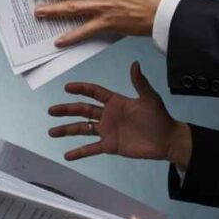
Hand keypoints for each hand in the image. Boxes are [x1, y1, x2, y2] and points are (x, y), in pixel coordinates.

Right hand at [48, 62, 192, 166]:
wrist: (167, 140)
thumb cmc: (160, 118)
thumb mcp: (150, 99)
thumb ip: (140, 82)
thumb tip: (134, 63)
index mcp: (115, 102)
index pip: (94, 93)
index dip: (81, 89)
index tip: (67, 87)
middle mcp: (107, 115)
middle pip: (82, 110)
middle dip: (66, 110)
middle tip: (51, 110)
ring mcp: (107, 131)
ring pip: (82, 129)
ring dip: (67, 130)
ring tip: (51, 132)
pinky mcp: (110, 145)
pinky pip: (91, 148)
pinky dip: (79, 152)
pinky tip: (67, 155)